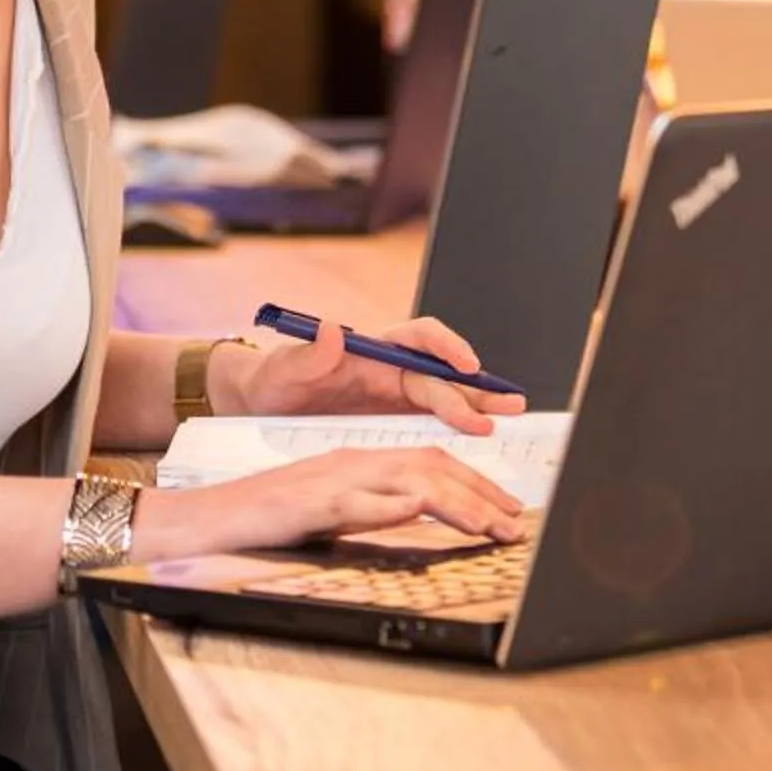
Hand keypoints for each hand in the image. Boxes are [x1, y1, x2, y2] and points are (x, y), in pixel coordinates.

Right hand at [136, 450, 528, 560]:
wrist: (212, 517)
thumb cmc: (272, 517)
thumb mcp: (335, 509)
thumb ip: (375, 507)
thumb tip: (419, 515)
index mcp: (363, 461)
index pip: (431, 462)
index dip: (475, 482)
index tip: (506, 509)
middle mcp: (355, 461)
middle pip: (430, 465)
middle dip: (481, 492)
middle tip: (515, 523)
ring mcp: (334, 479)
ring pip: (406, 479)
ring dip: (454, 501)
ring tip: (488, 524)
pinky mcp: (311, 501)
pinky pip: (354, 500)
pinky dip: (387, 504)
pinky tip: (416, 512)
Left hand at [225, 315, 524, 434]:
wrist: (262, 408)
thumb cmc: (273, 382)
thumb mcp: (283, 371)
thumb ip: (308, 355)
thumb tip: (333, 329)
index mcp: (372, 351)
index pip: (418, 339)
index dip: (446, 347)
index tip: (465, 365)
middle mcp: (390, 371)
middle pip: (442, 374)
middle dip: (474, 389)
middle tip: (504, 406)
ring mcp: (394, 398)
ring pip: (444, 398)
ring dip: (477, 406)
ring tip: (510, 415)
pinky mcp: (391, 424)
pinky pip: (430, 424)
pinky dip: (456, 430)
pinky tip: (479, 440)